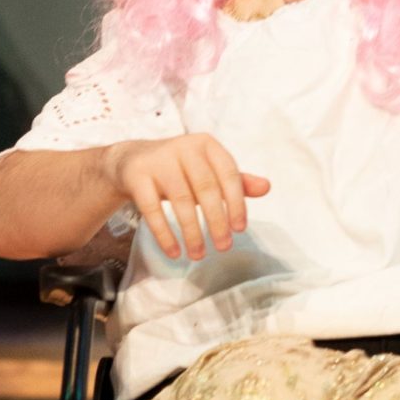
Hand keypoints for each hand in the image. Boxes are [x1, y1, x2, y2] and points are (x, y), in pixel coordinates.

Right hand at [104, 134, 269, 260]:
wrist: (132, 160)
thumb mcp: (208, 170)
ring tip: (198, 255)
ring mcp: (158, 160)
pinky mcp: (137, 175)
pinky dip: (164, 234)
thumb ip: (236, 180)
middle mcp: (183, 147)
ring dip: (192, 232)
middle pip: (206, 188)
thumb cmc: (180, 168)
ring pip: (180, 200)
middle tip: (224, 247)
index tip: (240, 229)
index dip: (236, 202)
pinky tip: (174, 252)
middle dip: (217, 221)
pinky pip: (152, 209)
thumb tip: (267, 187)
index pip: (229, 173)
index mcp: (206, 144)